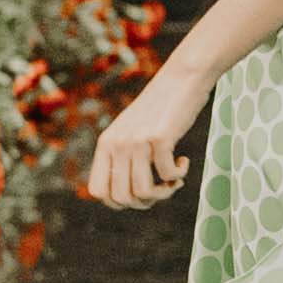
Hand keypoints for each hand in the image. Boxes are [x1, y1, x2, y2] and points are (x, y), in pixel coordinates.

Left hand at [88, 68, 211, 209]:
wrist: (181, 79)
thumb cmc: (160, 109)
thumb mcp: (130, 131)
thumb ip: (122, 157)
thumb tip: (128, 198)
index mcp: (106, 144)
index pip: (98, 191)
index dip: (119, 202)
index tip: (139, 192)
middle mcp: (117, 143)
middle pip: (121, 199)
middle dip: (144, 203)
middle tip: (161, 188)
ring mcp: (137, 140)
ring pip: (144, 193)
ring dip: (165, 193)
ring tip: (175, 179)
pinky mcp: (159, 137)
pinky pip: (168, 175)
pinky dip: (179, 175)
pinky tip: (184, 161)